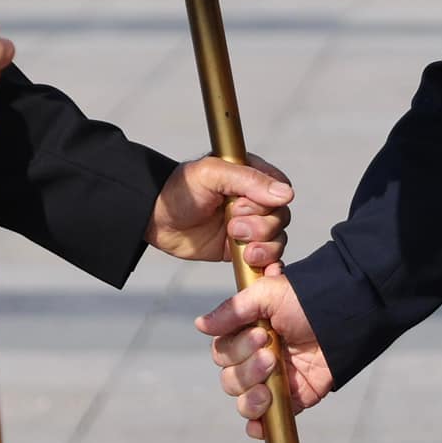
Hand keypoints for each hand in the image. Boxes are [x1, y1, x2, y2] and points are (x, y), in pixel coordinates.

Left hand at [146, 154, 291, 266]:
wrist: (155, 220)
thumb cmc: (180, 190)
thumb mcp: (211, 175)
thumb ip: (248, 180)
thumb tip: (287, 194)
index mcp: (250, 176)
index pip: (281, 189)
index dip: (268, 202)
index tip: (241, 205)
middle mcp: (254, 201)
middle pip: (280, 217)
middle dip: (261, 227)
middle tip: (233, 226)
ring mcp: (250, 226)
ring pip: (277, 239)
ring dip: (263, 246)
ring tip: (239, 244)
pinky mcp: (242, 249)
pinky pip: (267, 258)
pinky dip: (269, 265)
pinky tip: (261, 267)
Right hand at [195, 267, 332, 437]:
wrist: (345, 318)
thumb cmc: (306, 300)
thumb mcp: (267, 293)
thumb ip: (232, 309)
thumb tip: (200, 325)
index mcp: (246, 332)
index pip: (221, 351)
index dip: (236, 348)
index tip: (261, 335)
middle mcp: (255, 357)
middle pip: (229, 377)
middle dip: (248, 367)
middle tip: (272, 352)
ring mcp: (271, 380)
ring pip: (241, 398)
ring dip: (252, 392)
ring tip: (274, 373)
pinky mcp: (289, 398)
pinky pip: (263, 419)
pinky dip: (257, 424)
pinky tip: (259, 423)